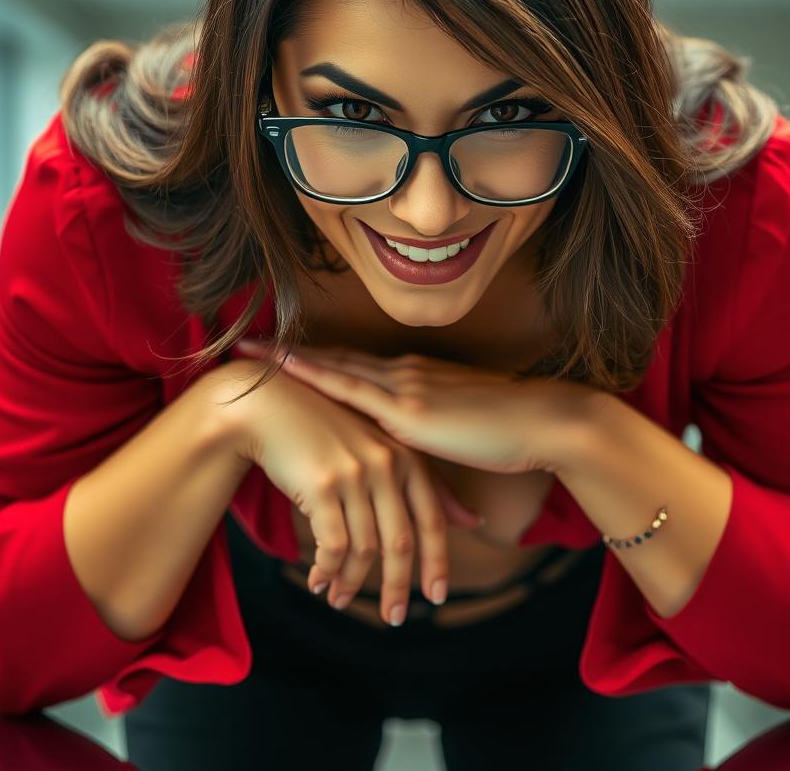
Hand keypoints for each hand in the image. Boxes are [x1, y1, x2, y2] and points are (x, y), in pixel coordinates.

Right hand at [203, 357, 482, 624]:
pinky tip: (317, 581)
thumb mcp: (381, 447)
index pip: (432, 518)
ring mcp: (355, 473)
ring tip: (339, 600)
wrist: (271, 404)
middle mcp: (386, 463)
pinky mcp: (322, 485)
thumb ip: (427, 482)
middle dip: (398, 585)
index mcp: (406, 454)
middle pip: (401, 541)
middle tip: (394, 617)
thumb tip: (473, 520)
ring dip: (351, 584)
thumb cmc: (327, 428)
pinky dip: (326, 571)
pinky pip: (332, 546)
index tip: (438, 596)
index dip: (437, 561)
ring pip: (364, 549)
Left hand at [233, 340, 597, 476]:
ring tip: (250, 350)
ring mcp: (402, 386)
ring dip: (288, 358)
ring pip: (332, 366)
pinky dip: (312, 375)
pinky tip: (283, 369)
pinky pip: (347, 388)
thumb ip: (428, 434)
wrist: (542, 424)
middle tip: (246, 340)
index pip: (353, 366)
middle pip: (334, 359)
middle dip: (288, 351)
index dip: (316, 358)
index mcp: (413, 378)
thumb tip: (406, 450)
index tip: (280, 351)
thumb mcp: (459, 430)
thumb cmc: (509, 432)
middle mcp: (402, 373)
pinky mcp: (408, 409)